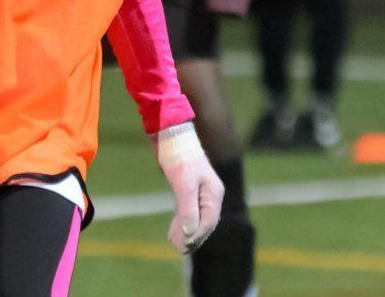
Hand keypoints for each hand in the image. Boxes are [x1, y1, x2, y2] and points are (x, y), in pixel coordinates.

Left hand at [157, 124, 223, 254]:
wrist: (170, 135)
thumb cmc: (179, 157)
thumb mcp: (183, 184)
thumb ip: (188, 209)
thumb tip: (189, 234)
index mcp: (213, 193)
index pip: (209, 221)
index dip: (197, 236)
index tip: (183, 246)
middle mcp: (209, 194)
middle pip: (204, 223)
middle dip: (191, 237)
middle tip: (178, 248)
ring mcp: (199, 193)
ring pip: (196, 219)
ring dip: (185, 232)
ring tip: (172, 242)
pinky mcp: (188, 190)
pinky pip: (188, 212)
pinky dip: (181, 223)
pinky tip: (172, 231)